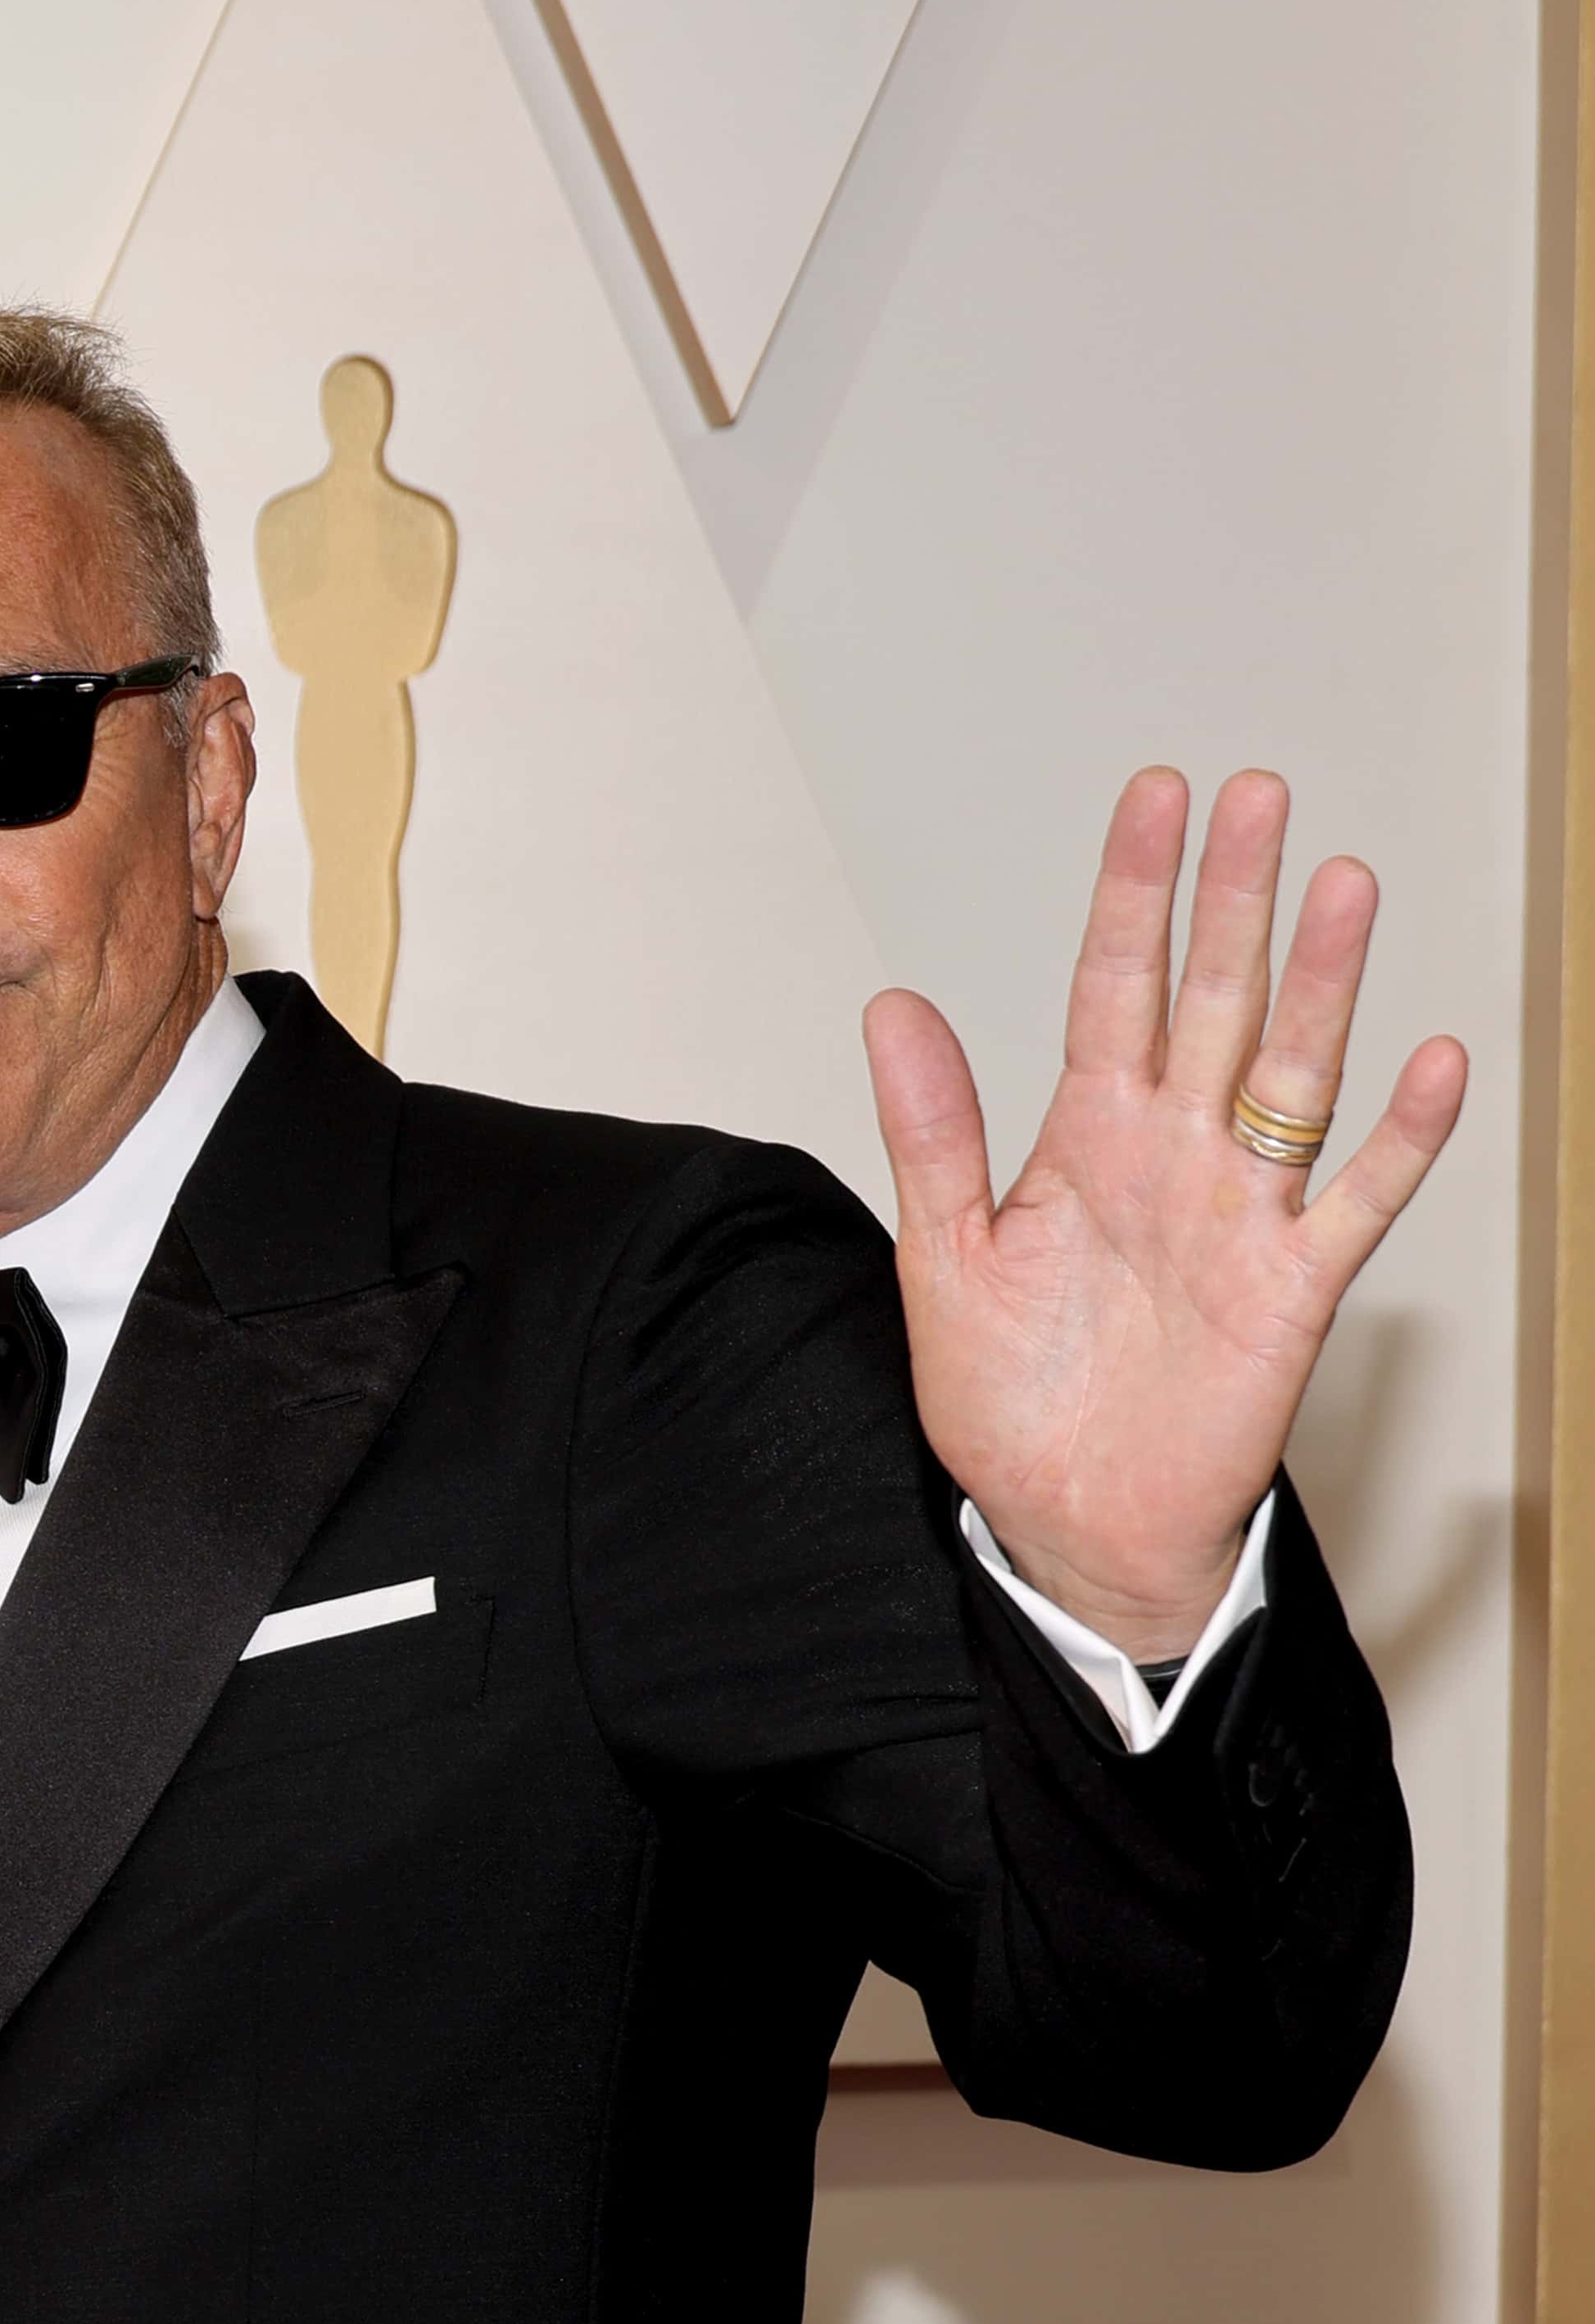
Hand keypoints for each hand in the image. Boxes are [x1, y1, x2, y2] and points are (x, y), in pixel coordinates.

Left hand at [864, 768, 1467, 1659]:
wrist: (1069, 1526)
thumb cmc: (1012, 1404)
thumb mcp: (945, 1261)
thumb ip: (932, 1136)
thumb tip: (890, 1007)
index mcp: (1084, 1139)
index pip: (1111, 987)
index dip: (1134, 894)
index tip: (1155, 798)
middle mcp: (1172, 1155)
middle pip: (1212, 1001)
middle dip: (1233, 901)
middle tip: (1256, 797)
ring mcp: (1239, 1214)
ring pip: (1292, 1073)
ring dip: (1322, 984)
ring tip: (1343, 884)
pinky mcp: (1291, 1288)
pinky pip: (1356, 1200)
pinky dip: (1399, 1138)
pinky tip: (1433, 1062)